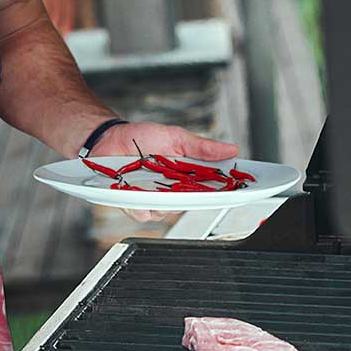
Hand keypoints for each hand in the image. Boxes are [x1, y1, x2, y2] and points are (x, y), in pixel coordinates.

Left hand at [92, 121, 239, 222]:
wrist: (109, 138)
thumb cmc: (141, 138)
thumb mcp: (175, 137)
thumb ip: (201, 147)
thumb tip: (231, 149)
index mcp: (186, 176)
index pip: (212, 188)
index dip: (227, 191)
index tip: (241, 189)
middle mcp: (172, 191)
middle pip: (192, 204)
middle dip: (196, 198)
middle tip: (196, 187)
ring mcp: (153, 199)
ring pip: (167, 212)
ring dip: (164, 200)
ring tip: (159, 185)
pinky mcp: (133, 204)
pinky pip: (143, 213)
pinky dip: (141, 204)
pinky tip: (138, 193)